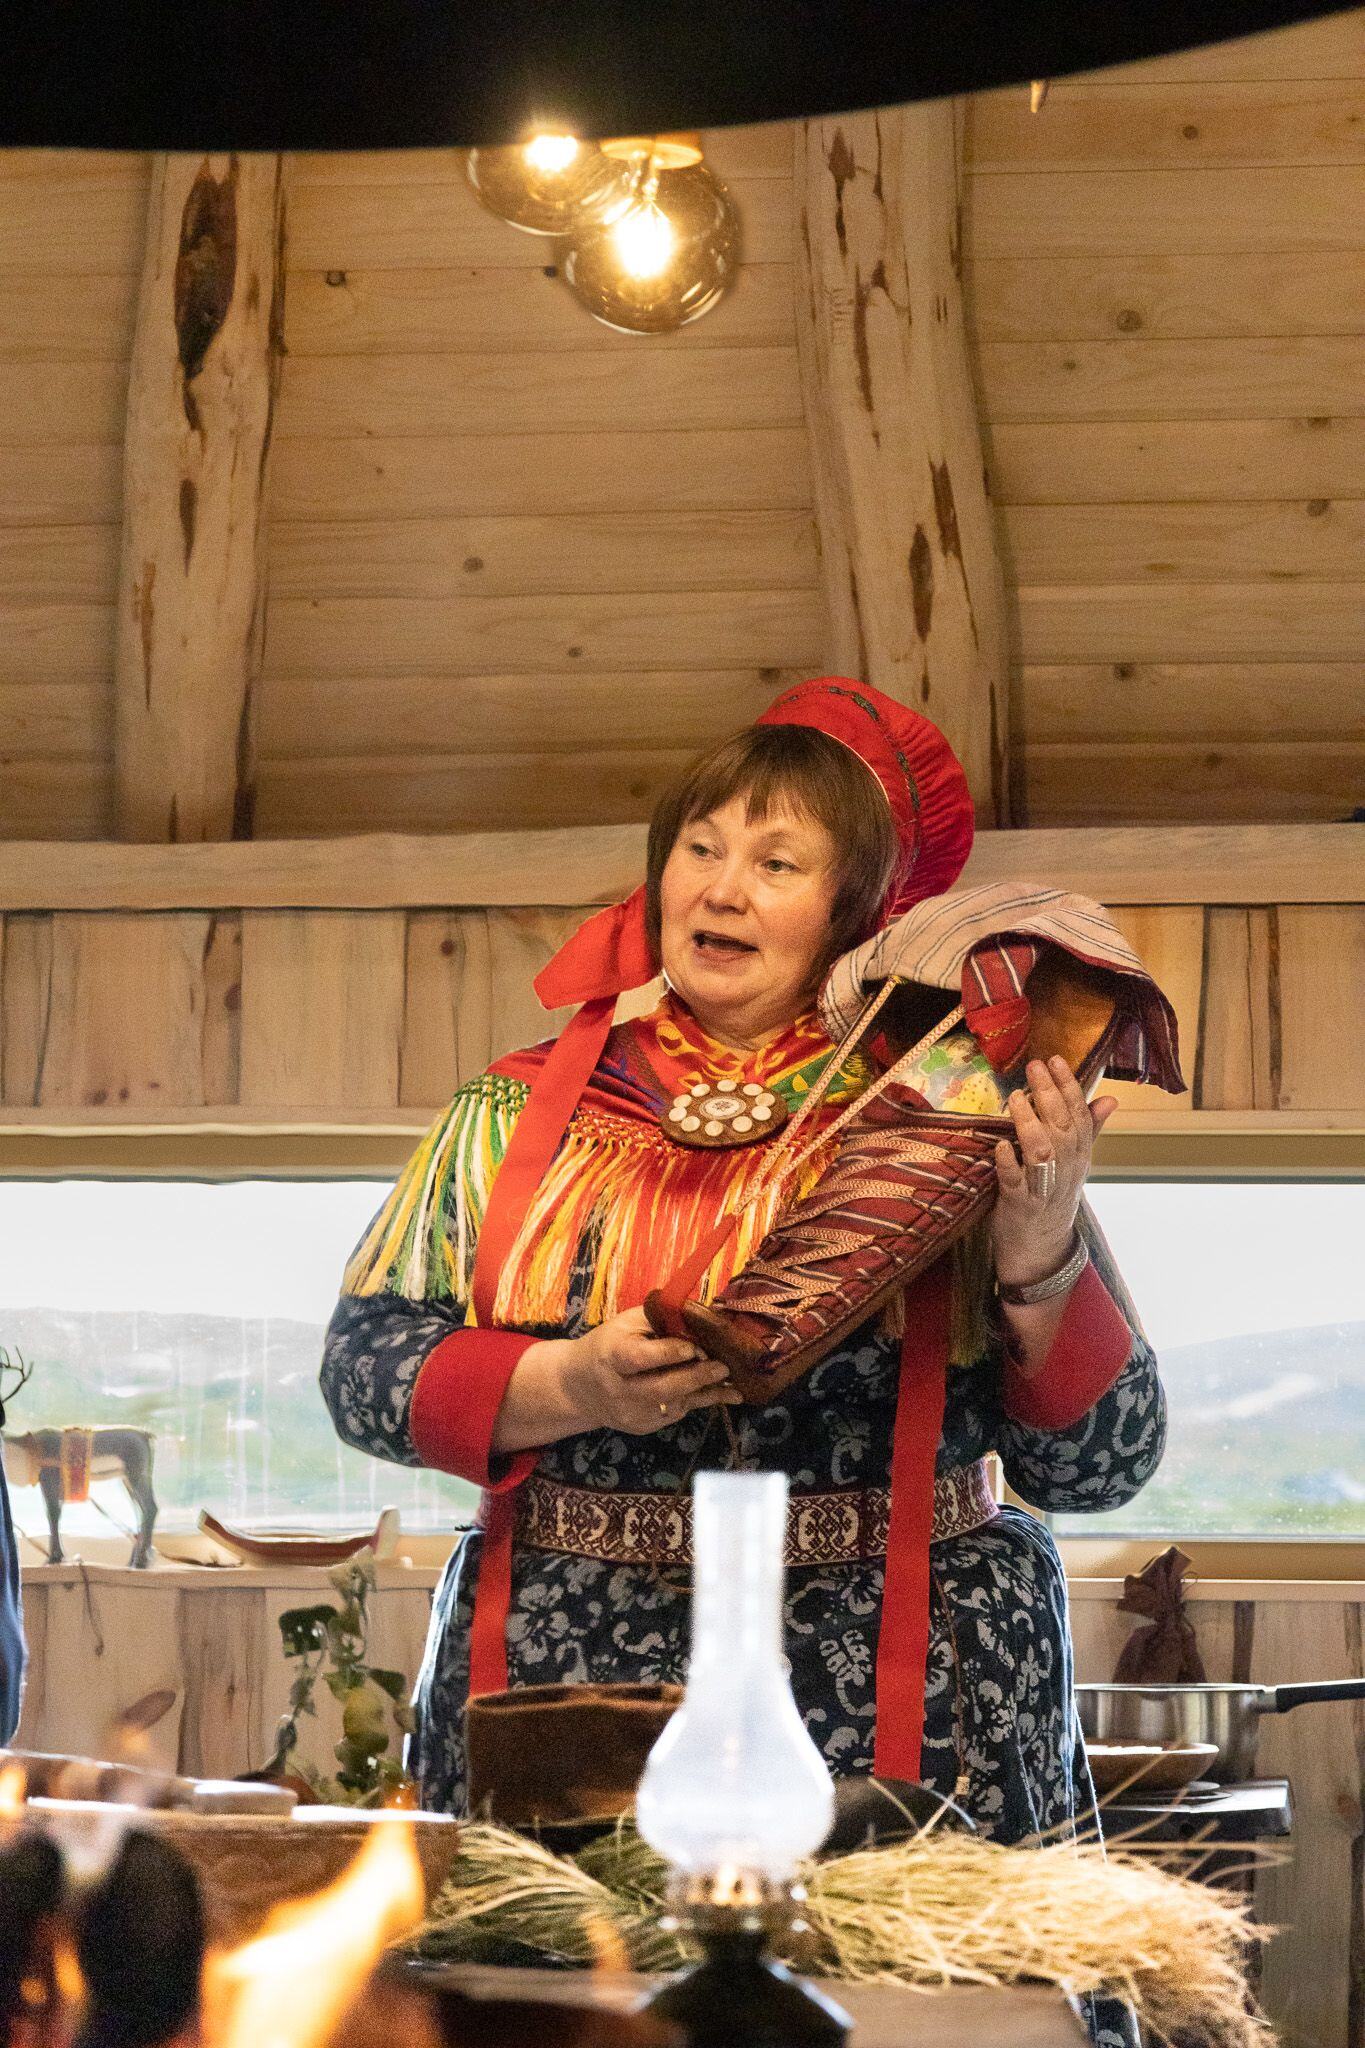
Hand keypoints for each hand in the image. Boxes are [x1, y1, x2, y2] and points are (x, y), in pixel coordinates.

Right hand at [555, 1307, 739, 1436]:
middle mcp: (619, 1390)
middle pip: (661, 1388)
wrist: (581, 1386)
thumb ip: (661, 1319)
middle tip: (724, 1366)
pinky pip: (676, 1414)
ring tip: (733, 1384)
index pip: (639, 1358)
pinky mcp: (643, 1427)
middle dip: (697, 1377)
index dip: (669, 1353)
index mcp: (611, 1356)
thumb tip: (703, 1315)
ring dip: (706, 1393)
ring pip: (675, 1405)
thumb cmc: (609, 1344)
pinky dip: (698, 1401)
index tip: (696, 1347)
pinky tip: (722, 1393)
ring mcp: (631, 1413)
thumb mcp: (627, 1323)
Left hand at [991, 1055, 1116, 1287]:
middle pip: (1062, 1128)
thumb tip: (1111, 1098)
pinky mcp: (1019, 1204)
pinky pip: (1015, 1182)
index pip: (1080, 1115)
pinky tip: (1001, 1145)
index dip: (1069, 1087)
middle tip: (1034, 1067)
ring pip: (1042, 1152)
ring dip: (1029, 1124)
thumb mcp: (1075, 1162)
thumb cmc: (1053, 1194)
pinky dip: (1010, 1163)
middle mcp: (1065, 1169)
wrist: (1042, 1247)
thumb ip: (1089, 1128)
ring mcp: (1043, 1187)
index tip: (1056, 1059)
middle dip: (1049, 1095)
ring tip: (1015, 1098)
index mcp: (1079, 1155)